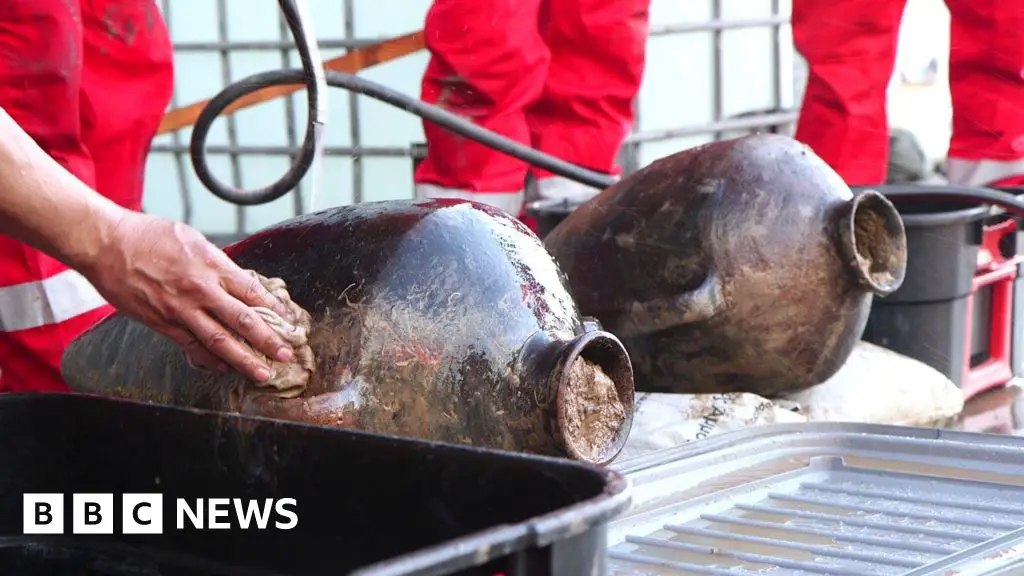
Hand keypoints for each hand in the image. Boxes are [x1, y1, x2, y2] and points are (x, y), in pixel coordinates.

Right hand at [81, 210, 294, 381]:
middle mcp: (200, 289)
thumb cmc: (147, 235)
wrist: (106, 243)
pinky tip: (224, 369)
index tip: (289, 321)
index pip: (252, 291)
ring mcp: (180, 309)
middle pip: (242, 320)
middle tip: (287, 355)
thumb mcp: (192, 239)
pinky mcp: (161, 323)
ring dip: (244, 360)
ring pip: (219, 340)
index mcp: (211, 264)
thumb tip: (237, 279)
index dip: (274, 309)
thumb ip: (216, 262)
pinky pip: (191, 347)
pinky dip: (210, 360)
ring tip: (262, 373)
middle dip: (268, 340)